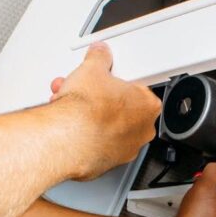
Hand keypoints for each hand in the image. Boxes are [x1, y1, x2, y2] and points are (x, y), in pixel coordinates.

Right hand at [50, 42, 160, 180]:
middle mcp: (142, 130)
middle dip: (99, 98)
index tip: (106, 78)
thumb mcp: (92, 69)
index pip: (137, 87)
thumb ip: (99, 58)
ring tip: (70, 106)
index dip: (117, 81)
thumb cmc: (87, 110)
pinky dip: (85, 135)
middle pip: (121, 108)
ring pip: (108, 127)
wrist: (67, 139)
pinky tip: (71, 125)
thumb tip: (99, 53)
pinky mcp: (107, 162)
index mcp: (148, 105)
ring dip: (90, 116)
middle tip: (83, 91)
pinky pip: (97, 143)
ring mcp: (126, 149)